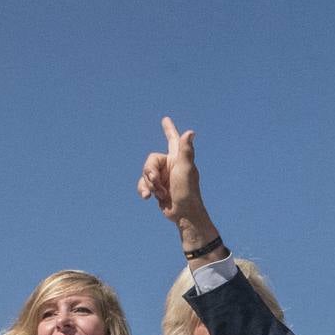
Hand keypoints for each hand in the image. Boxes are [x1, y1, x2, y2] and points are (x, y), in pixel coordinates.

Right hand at [138, 117, 219, 249]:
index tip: (165, 120)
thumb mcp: (185, 169)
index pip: (172, 140)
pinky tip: (147, 197)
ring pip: (145, 174)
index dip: (169, 130)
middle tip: (157, 182)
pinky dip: (143, 189)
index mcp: (178, 158)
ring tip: (161, 193)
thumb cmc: (187, 191)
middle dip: (150, 173)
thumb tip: (191, 132)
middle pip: (150, 161)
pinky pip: (143, 184)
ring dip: (149, 184)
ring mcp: (163, 177)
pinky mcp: (158, 188)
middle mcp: (170, 166)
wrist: (183, 214)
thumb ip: (186, 151)